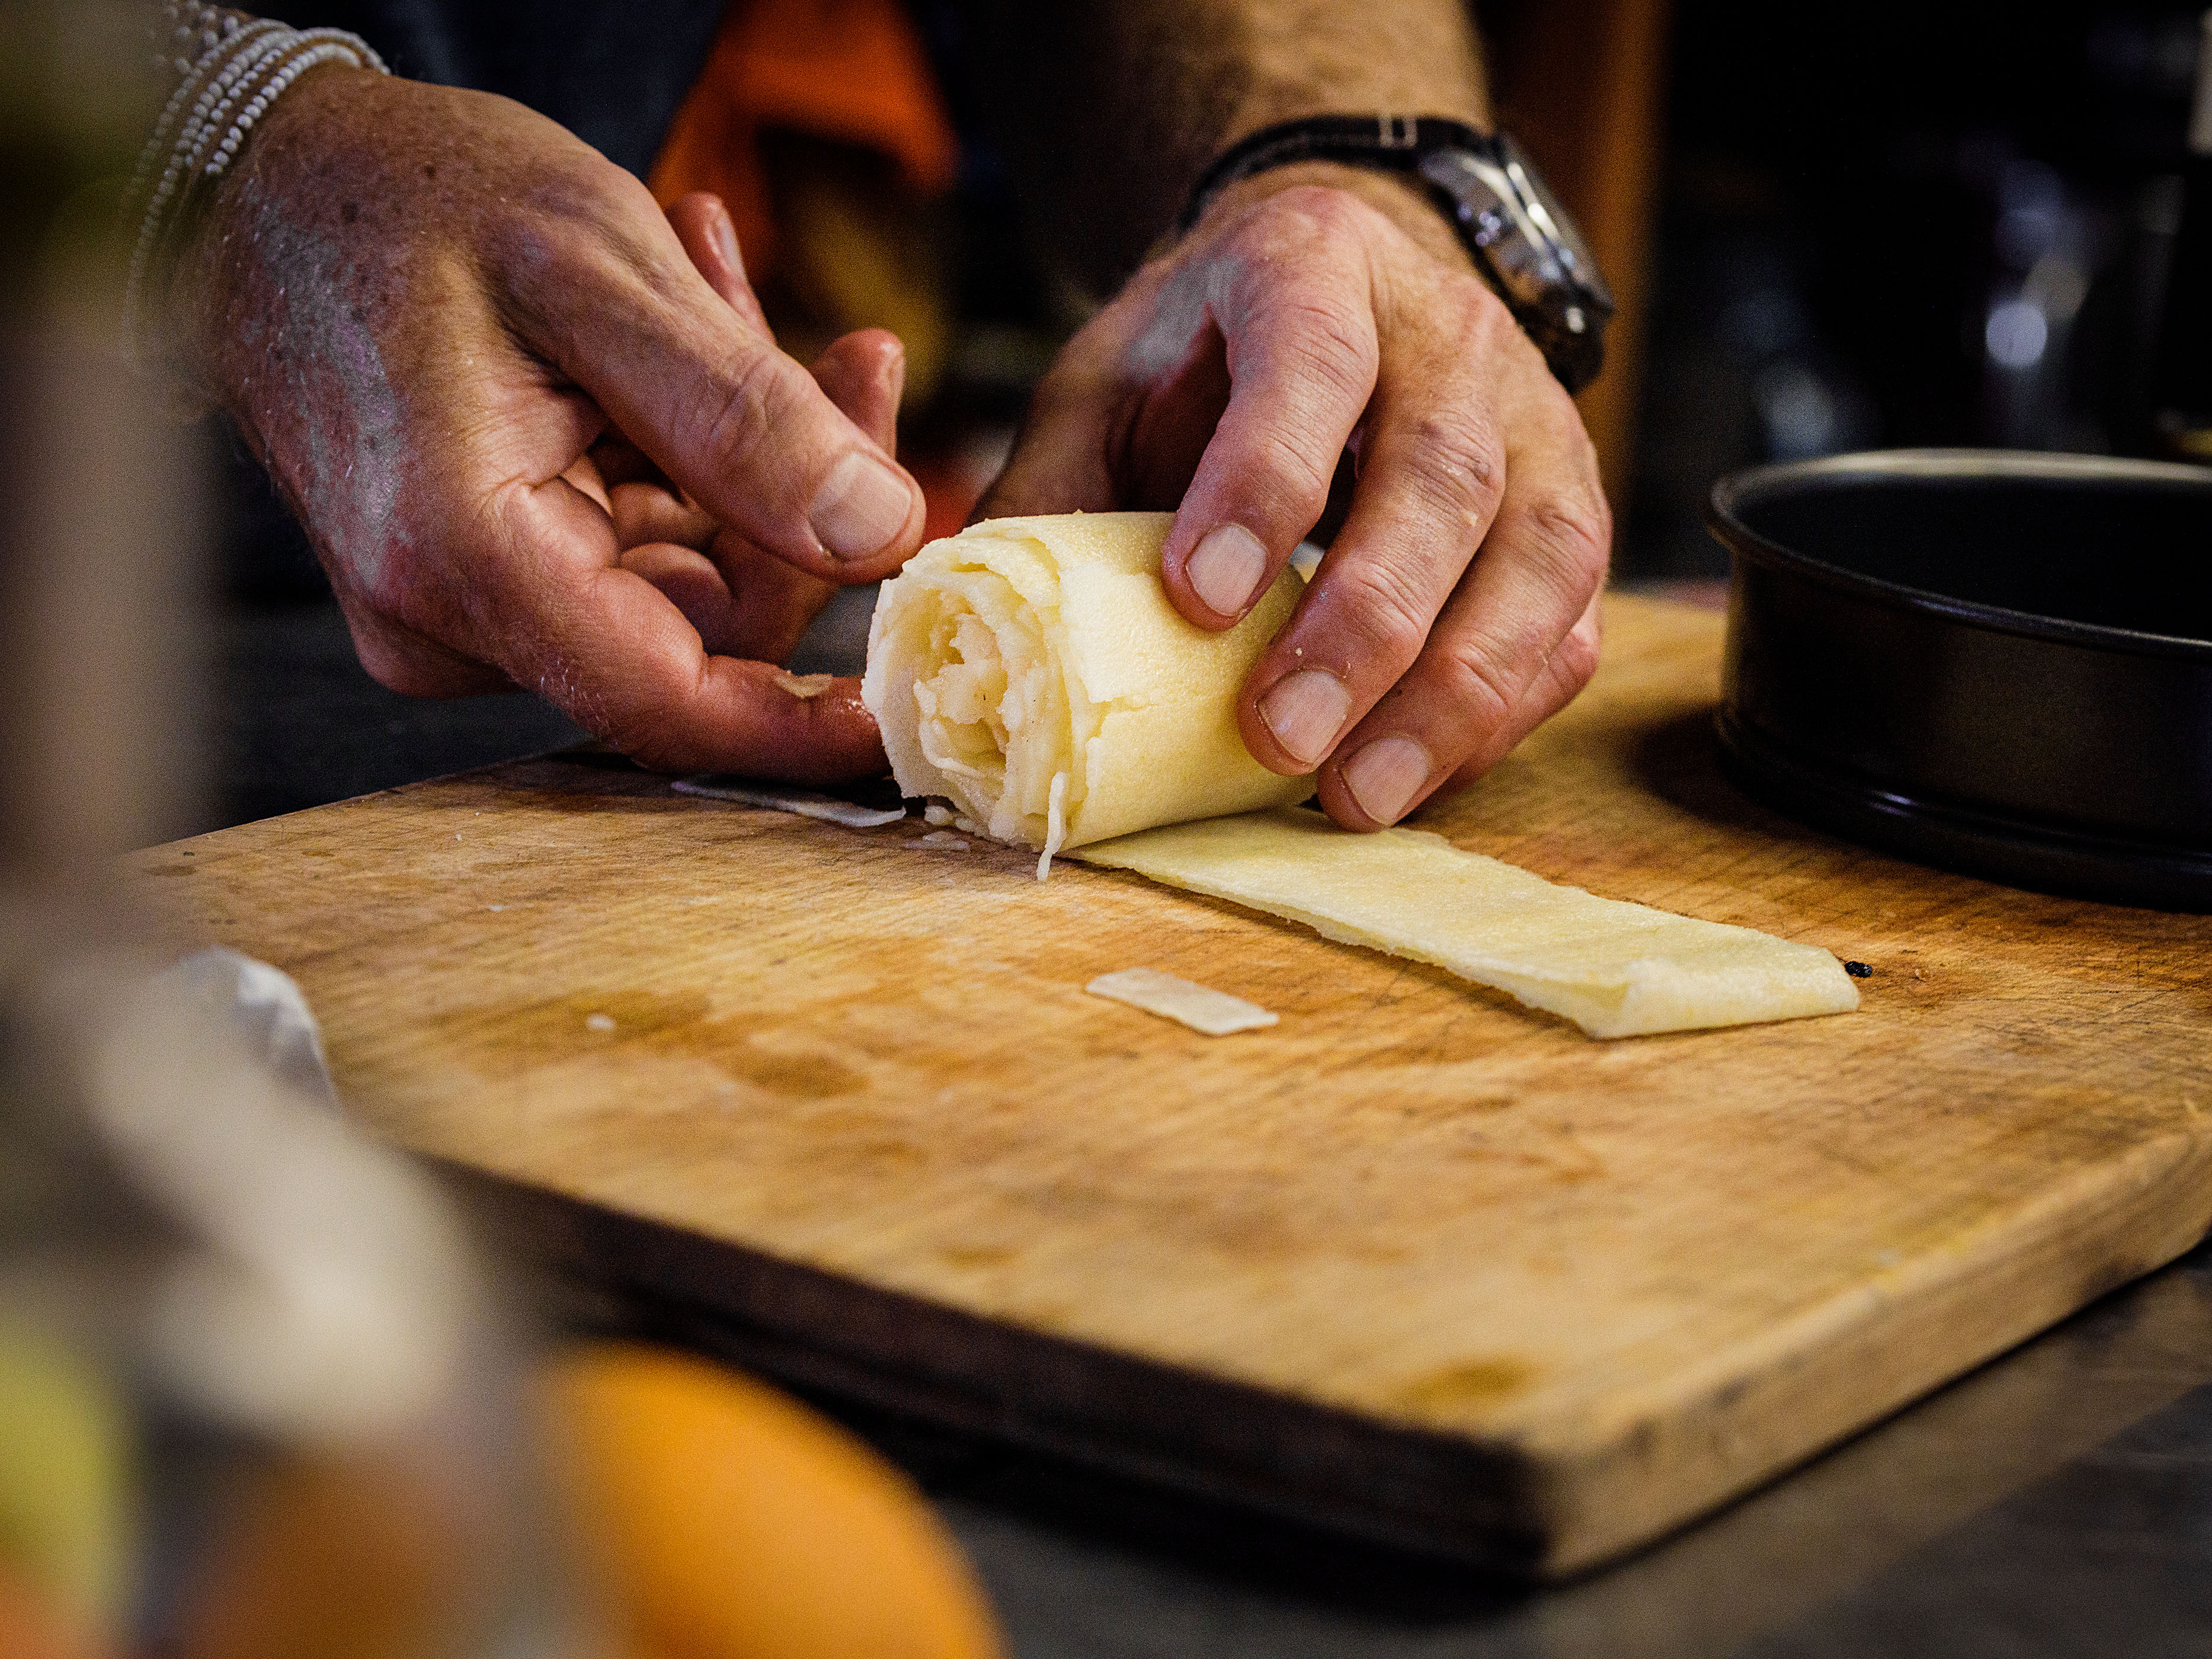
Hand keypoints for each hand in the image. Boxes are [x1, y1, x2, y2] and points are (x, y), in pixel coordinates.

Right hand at [177, 68, 926, 782]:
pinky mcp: (484, 574)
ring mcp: (461, 605)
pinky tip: (682, 327)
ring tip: (724, 284)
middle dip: (801, 493)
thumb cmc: (410, 197)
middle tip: (856, 356)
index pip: (671, 704)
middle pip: (706, 623)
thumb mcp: (598, 271)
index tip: (912, 693)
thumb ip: (744, 416)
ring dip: (743, 448)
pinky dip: (684, 446)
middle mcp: (449, 616)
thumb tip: (878, 532)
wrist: (275, 179)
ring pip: (687, 573)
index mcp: (465, 558)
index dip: (807, 716)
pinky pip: (638, 542)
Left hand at [978, 166, 1609, 827]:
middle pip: (1439, 477)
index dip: (1262, 483)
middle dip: (1361, 624)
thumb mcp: (1107, 382)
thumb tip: (986, 630)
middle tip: (1277, 740)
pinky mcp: (1572, 510)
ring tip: (1356, 797)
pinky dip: (1503, 711)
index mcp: (1316, 267)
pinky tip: (1425, 774)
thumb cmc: (1207, 354)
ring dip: (1451, 693)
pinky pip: (1566, 622)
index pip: (1310, 363)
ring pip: (1534, 557)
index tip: (1199, 601)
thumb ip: (1054, 486)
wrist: (1345, 291)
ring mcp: (1536, 423)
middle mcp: (1450, 335)